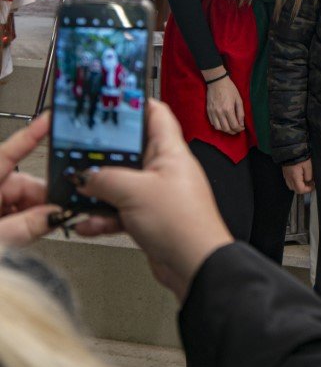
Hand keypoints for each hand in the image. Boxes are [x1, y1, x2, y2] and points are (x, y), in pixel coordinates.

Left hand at [0, 112, 55, 245]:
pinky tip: (21, 237)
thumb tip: (55, 215)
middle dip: (42, 200)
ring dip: (31, 218)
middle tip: (57, 216)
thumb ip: (26, 226)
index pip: (10, 153)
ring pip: (21, 203)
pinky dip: (22, 225)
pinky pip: (14, 215)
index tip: (49, 120)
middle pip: (23, 184)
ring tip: (26, 236)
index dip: (32, 135)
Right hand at [74, 100, 232, 301]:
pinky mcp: (149, 218)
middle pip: (130, 151)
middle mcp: (165, 170)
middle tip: (81, 154)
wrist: (195, 266)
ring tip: (79, 193)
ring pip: (121, 184)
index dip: (134, 103)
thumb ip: (105, 179)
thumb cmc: (184, 224)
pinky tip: (87, 223)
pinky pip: (120, 211)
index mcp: (171, 152)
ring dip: (99, 191)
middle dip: (104, 156)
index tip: (110, 100)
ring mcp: (157, 194)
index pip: (155, 114)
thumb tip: (85, 176)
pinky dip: (103, 216)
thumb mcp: (135, 192)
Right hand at [205, 73, 244, 134]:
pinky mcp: (208, 111)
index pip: (234, 126)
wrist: (216, 81)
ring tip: (230, 127)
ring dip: (225, 130)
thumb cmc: (229, 89)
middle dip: (233, 132)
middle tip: (237, 129)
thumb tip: (241, 124)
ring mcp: (213, 112)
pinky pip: (213, 123)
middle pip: (226, 129)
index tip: (242, 128)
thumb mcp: (238, 99)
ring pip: (218, 128)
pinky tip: (223, 123)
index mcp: (228, 109)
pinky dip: (218, 126)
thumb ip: (240, 113)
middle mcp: (219, 113)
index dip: (239, 129)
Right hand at [282, 159, 313, 194]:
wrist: (290, 148)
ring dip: (298, 185)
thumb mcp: (308, 165)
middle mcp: (289, 178)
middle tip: (309, 183)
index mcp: (295, 177)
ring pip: (291, 186)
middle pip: (295, 189)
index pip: (300, 190)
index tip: (313, 185)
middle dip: (303, 188)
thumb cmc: (300, 156)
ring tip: (304, 180)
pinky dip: (294, 181)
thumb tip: (308, 181)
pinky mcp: (284, 172)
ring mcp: (286, 175)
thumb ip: (309, 175)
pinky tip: (299, 176)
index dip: (308, 190)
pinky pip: (289, 181)